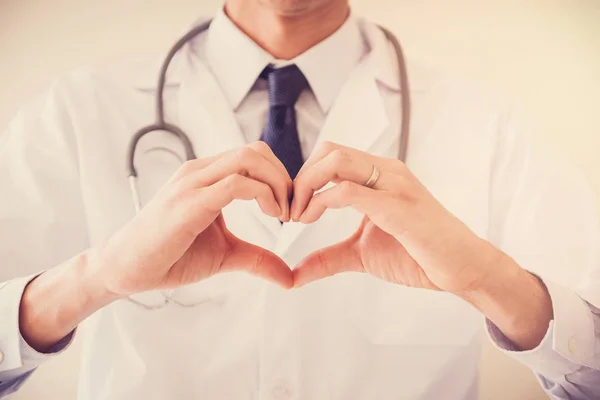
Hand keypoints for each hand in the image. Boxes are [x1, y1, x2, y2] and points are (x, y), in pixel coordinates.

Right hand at [92, 141, 293, 297]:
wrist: (127, 269)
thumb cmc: (171, 256)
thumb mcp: (225, 255)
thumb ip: (257, 258)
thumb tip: (290, 277)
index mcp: (207, 176)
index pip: (254, 156)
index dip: (281, 177)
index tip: (291, 208)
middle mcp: (199, 171)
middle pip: (256, 150)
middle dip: (284, 177)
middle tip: (292, 209)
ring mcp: (193, 183)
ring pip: (249, 159)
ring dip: (278, 183)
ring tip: (284, 214)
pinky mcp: (190, 202)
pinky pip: (236, 183)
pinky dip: (265, 195)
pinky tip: (273, 216)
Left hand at [290, 142, 500, 293]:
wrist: (463, 268)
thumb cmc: (418, 255)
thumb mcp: (362, 255)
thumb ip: (328, 258)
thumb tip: (294, 274)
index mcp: (379, 175)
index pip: (330, 156)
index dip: (304, 178)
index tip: (292, 209)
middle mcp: (386, 171)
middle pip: (328, 151)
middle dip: (300, 179)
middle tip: (290, 211)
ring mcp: (393, 184)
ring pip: (335, 161)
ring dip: (306, 186)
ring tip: (299, 216)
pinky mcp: (397, 205)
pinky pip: (349, 190)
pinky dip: (321, 201)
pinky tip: (312, 218)